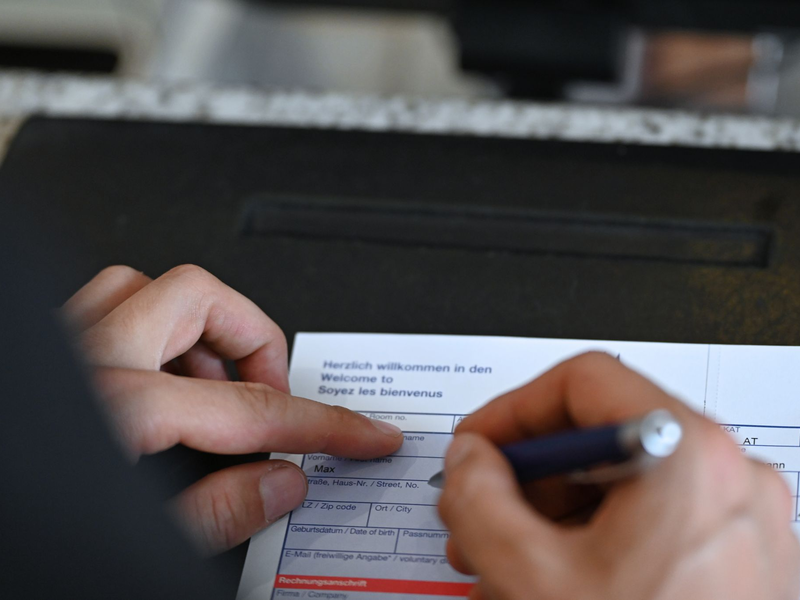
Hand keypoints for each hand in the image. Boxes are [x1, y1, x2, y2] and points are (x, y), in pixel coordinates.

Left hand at [63, 265, 402, 553]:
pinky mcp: (42, 354)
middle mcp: (84, 360)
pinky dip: (151, 329)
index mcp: (117, 410)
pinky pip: (106, 304)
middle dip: (254, 343)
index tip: (365, 434)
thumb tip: (283, 482)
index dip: (324, 424)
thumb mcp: (133, 544)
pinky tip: (161, 379)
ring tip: (216, 384)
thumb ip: (217, 510)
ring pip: (144, 287)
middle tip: (271, 397)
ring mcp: (57, 348)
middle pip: (199, 297)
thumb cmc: (22, 533)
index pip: (254, 410)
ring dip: (197, 329)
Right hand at [438, 352, 799, 599]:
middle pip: (604, 433)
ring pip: (626, 480)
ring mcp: (745, 519)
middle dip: (527, 472)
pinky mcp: (744, 557)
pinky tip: (558, 577)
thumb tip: (470, 460)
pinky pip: (655, 518)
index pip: (583, 382)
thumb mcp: (528, 577)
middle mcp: (731, 477)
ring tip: (509, 556)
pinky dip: (598, 534)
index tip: (478, 445)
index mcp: (688, 458)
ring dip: (555, 509)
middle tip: (482, 506)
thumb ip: (477, 497)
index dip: (513, 410)